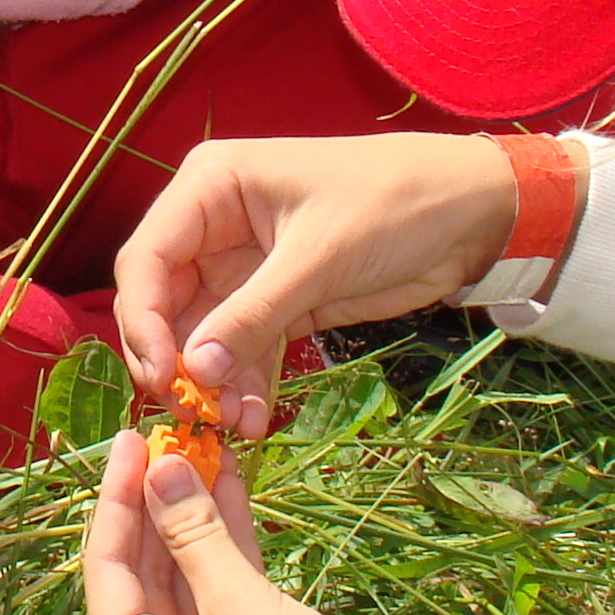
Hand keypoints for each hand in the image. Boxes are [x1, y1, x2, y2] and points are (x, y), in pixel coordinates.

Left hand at [84, 436, 443, 614]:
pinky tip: (230, 499)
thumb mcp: (239, 601)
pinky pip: (211, 609)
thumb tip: (160, 467)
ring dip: (193, 525)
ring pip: (181, 588)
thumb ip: (192, 531)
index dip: (119, 498)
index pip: (106, 568)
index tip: (130, 440)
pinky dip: (220, 559)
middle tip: (166, 441)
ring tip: (203, 457)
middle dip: (159, 507)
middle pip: (141, 577)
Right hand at [114, 134, 521, 418]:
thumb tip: (194, 370)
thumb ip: (253, 314)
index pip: (147, 258)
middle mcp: (214, 225)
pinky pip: (243, 348)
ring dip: (212, 382)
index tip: (161, 375)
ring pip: (203, 335)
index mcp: (210, 188)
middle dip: (176, 360)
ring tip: (234, 425)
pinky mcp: (277, 300)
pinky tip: (254, 418)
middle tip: (192, 412)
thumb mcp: (320, 257)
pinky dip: (244, 383)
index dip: (142, 319)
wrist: (472, 211)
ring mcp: (243, 266)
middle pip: (164, 302)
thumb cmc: (393, 203)